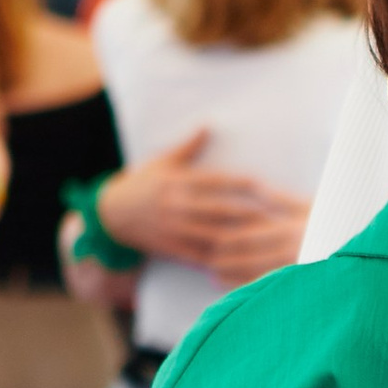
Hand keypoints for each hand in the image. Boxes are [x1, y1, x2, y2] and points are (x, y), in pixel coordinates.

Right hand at [106, 132, 310, 280]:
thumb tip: (208, 125)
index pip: (217, 182)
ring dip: (240, 241)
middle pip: (221, 211)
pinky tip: (241, 263)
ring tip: (265, 242)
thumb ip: (188, 147)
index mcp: (178, 182)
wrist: (111, 215)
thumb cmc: (141, 184)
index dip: (242, 183)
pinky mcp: (172, 248)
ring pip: (214, 236)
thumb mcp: (162, 162)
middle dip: (250, 215)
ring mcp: (175, 229)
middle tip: (277, 217)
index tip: (265, 185)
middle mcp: (178, 206)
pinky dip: (221, 261)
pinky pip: (201, 257)